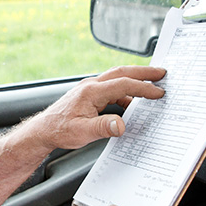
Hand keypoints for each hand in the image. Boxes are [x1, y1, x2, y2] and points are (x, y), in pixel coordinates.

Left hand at [28, 65, 165, 151]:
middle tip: (162, 73)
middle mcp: (91, 86)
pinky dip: (126, 93)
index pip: (122, 84)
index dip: (143, 88)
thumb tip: (120, 125)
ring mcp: (90, 89)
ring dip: (135, 81)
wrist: (43, 130)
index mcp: (90, 91)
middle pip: (122, 72)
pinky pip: (112, 89)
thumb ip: (102, 128)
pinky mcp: (90, 95)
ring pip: (117, 79)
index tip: (158, 92)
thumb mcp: (81, 133)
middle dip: (144, 72)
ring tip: (152, 87)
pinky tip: (132, 104)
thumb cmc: (59, 130)